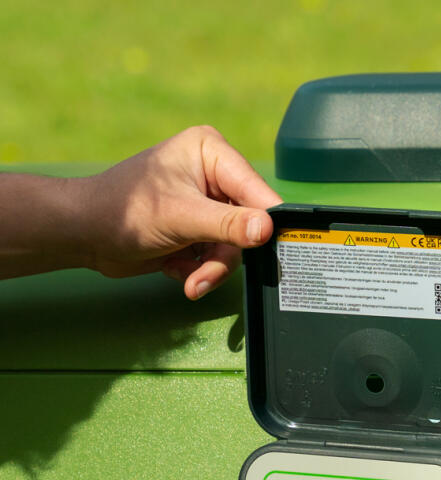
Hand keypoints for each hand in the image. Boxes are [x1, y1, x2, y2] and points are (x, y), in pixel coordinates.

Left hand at [79, 125, 281, 298]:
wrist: (86, 235)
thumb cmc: (125, 211)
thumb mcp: (182, 217)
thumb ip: (228, 225)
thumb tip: (268, 230)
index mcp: (211, 152)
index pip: (256, 190)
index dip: (264, 222)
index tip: (271, 248)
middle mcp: (213, 175)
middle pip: (247, 225)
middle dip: (223, 255)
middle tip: (204, 276)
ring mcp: (206, 204)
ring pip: (233, 247)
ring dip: (210, 269)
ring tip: (189, 281)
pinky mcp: (198, 229)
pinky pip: (216, 257)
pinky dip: (198, 269)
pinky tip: (175, 268)